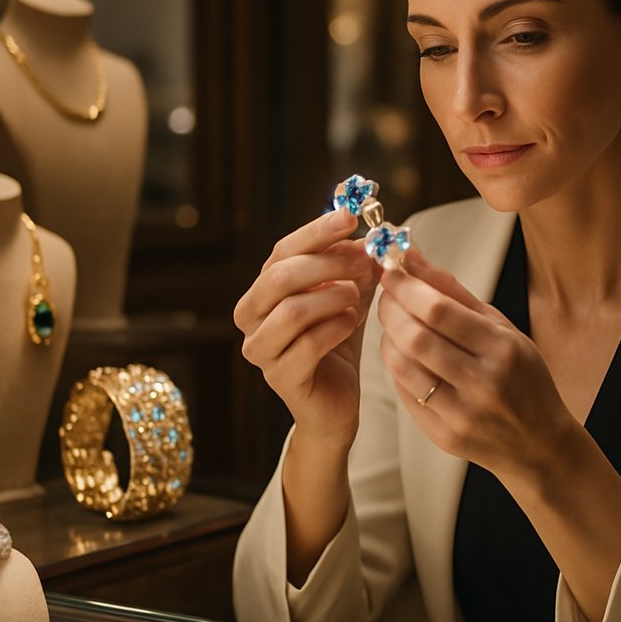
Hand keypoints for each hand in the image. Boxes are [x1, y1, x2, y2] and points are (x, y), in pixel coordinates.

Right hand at [234, 209, 380, 445]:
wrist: (336, 404)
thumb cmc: (336, 343)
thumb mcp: (346, 296)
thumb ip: (352, 266)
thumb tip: (369, 232)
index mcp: (262, 291)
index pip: (282, 251)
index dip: (316, 232)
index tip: (351, 217)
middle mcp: (251, 318)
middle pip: (281, 277)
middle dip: (328, 264)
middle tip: (364, 262)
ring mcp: (261, 350)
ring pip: (291, 311)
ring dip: (332, 298)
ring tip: (357, 298)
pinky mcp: (280, 379)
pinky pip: (305, 346)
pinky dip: (334, 329)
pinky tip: (351, 323)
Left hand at [376, 250, 575, 482]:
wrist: (537, 443)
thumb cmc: (520, 375)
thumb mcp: (502, 327)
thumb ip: (454, 291)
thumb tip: (412, 256)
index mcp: (503, 349)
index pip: (440, 311)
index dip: (406, 287)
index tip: (391, 270)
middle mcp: (483, 383)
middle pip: (416, 337)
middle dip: (391, 308)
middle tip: (387, 293)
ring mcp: (461, 414)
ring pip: (403, 366)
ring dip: (387, 337)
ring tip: (392, 322)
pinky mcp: (443, 436)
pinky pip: (404, 393)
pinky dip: (396, 366)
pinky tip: (402, 353)